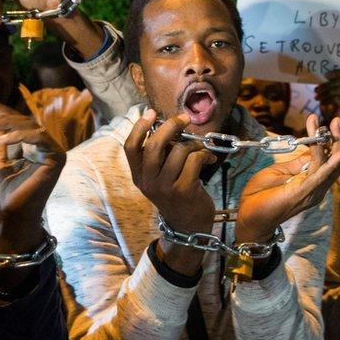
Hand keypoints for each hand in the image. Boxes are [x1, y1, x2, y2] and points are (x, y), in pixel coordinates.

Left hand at [0, 100, 65, 253]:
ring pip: (32, 126)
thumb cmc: (2, 194)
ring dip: (8, 125)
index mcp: (34, 148)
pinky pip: (39, 137)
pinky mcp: (57, 157)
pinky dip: (19, 135)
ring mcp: (54, 152)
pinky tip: (1, 139)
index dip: (4, 113)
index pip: (20, 124)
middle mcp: (47, 148)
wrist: (11, 216)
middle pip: (26, 121)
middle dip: (3, 118)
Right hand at [124, 110, 216, 274]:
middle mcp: (148, 182)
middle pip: (155, 145)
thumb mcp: (160, 177)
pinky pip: (195, 160)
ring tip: (201, 148)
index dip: (139, 127)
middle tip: (184, 119)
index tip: (151, 113)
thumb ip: (160, 155)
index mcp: (139, 176)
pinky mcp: (184, 190)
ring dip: (194, 144)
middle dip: (171, 126)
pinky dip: (205, 155)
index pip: (130, 147)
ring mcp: (165, 187)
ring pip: (179, 150)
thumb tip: (172, 125)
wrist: (188, 226)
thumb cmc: (176, 194)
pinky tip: (209, 160)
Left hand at [235, 115, 339, 242]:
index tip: (324, 122)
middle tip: (336, 120)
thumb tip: (313, 148)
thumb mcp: (280, 171)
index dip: (330, 140)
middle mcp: (317, 187)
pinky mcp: (302, 194)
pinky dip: (329, 166)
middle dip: (339, 140)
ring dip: (331, 144)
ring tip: (329, 126)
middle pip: (335, 161)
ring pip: (328, 165)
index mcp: (312, 181)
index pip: (328, 158)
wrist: (248, 216)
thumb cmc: (261, 194)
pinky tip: (337, 155)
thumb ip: (298, 162)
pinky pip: (318, 177)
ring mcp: (311, 191)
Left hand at [316, 69, 339, 128]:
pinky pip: (337, 98)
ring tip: (317, 98)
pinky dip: (327, 100)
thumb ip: (330, 87)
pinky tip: (322, 104)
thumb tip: (324, 77)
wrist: (335, 130)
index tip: (325, 75)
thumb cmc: (332, 112)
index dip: (336, 72)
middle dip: (327, 85)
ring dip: (325, 92)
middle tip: (316, 90)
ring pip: (339, 88)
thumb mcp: (330, 96)